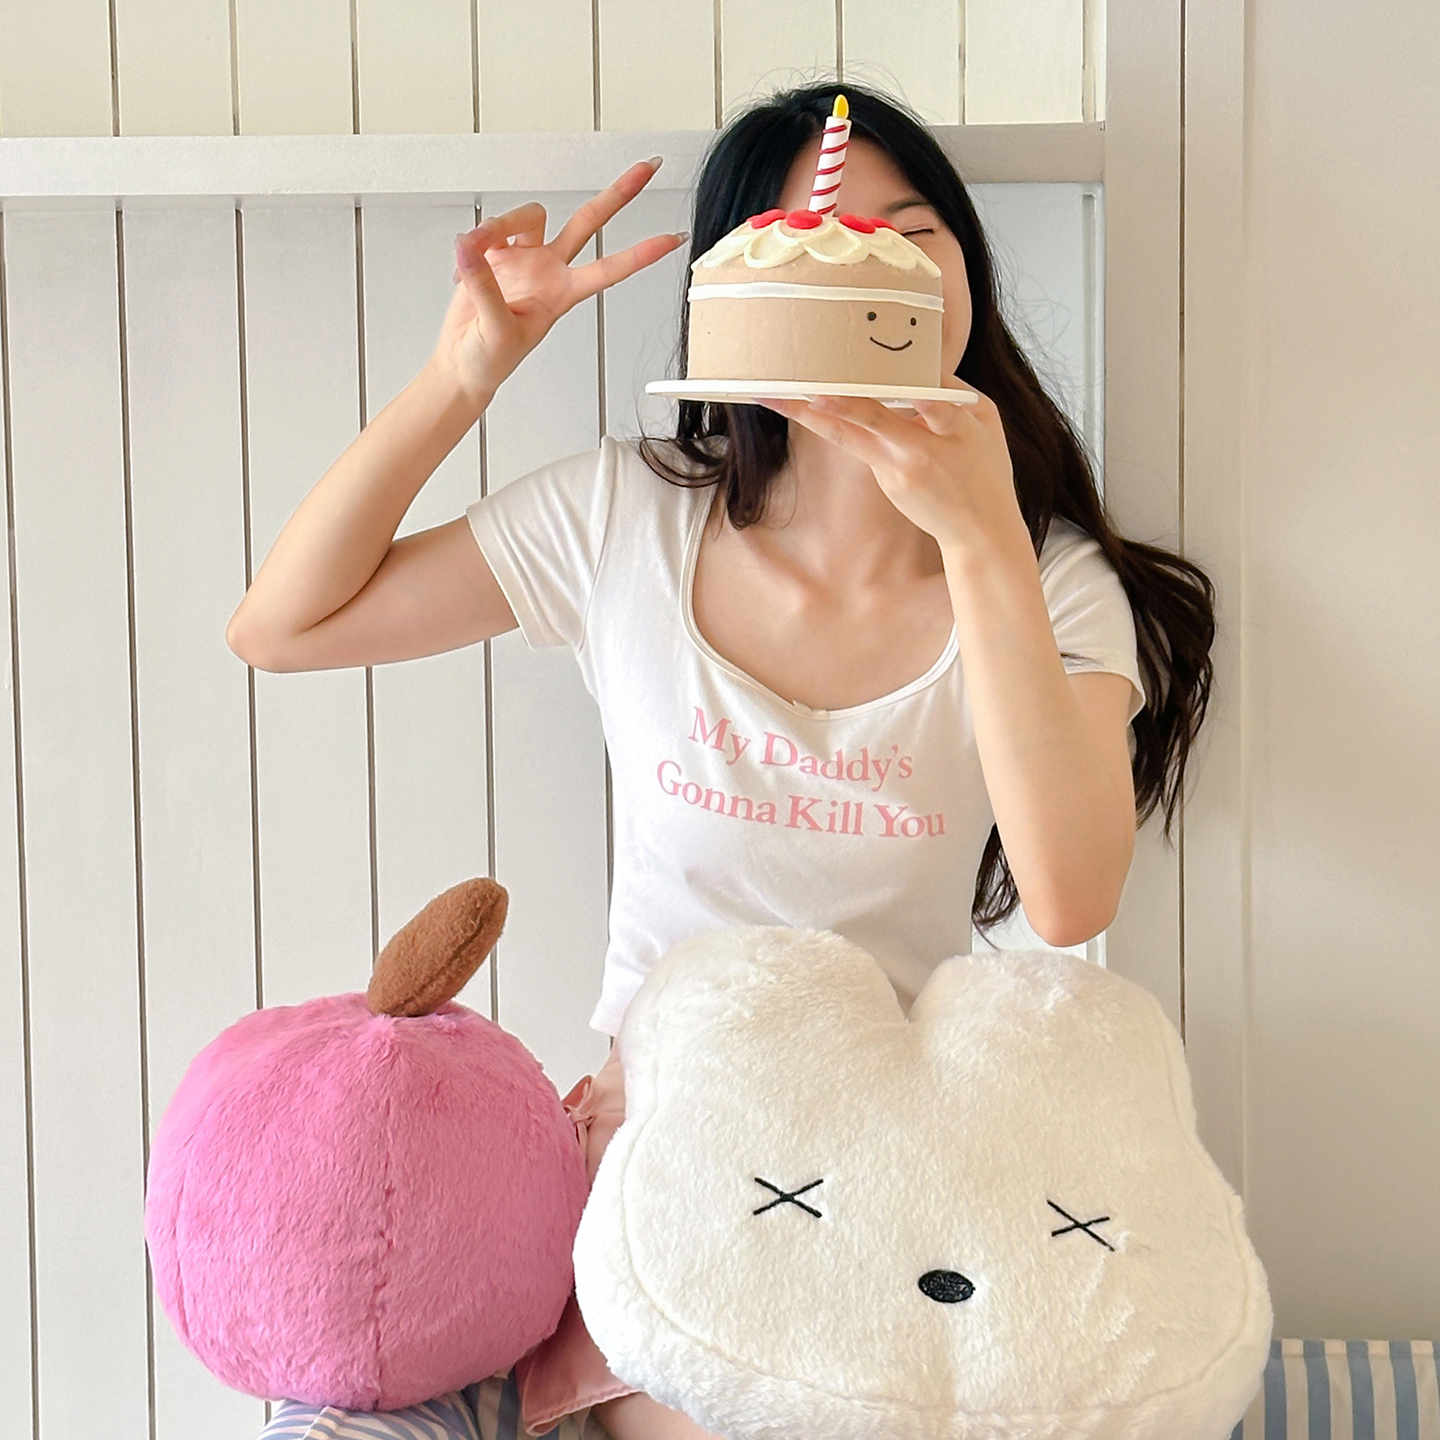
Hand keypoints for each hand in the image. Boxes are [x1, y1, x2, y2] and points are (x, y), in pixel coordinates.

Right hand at [434, 158, 686, 405]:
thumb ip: (486, 287)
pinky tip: (462, 267)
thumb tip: (472, 249)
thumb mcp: (497, 330)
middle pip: (589, 222)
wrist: (463, 362)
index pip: (609, 269)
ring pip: (529, 216)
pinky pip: (488, 230)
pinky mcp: (496, 253)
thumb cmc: (489, 359)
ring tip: (473, 249)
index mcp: (562, 294)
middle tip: (648, 167)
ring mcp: (525, 259)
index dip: (641, 254)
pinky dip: (471, 244)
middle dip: (619, 194)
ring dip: (499, 225)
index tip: (673, 239)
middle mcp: (550, 270)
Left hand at [760, 386, 1026, 556]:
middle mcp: (921, 451)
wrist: (977, 529)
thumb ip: (955, 392)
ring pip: (848, 436)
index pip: (937, 406)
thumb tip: (922, 362)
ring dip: (810, 416)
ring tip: (776, 398)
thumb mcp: (987, 422)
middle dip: (841, 404)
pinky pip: (856, 442)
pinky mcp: (885, 479)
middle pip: (875, 420)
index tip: (905, 382)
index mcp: (957, 431)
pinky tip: (802, 405)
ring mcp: (896, 469)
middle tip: (809, 390)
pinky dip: (832, 422)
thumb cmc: (987, 468)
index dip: (921, 395)